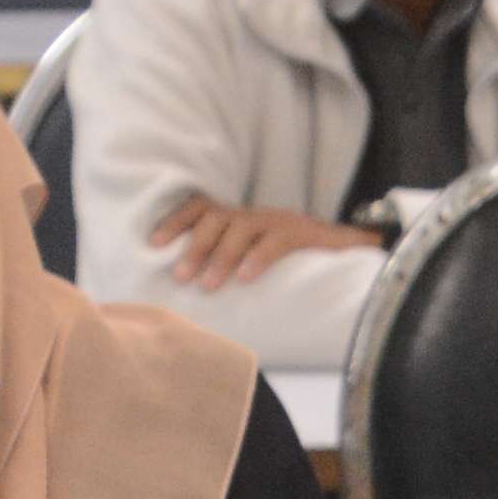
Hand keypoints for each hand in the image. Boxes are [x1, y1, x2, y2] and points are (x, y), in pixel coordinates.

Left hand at [143, 193, 371, 289]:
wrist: (343, 249)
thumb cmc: (291, 262)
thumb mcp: (253, 257)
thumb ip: (227, 263)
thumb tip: (192, 290)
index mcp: (239, 220)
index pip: (201, 208)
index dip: (176, 221)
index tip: (154, 244)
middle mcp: (254, 216)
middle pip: (216, 219)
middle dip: (195, 247)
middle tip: (180, 276)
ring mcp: (278, 221)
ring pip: (242, 229)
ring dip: (220, 257)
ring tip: (208, 285)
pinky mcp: (302, 234)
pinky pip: (275, 242)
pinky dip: (258, 259)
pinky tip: (245, 278)